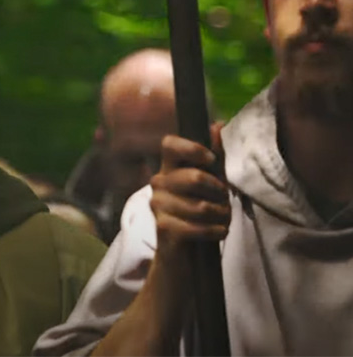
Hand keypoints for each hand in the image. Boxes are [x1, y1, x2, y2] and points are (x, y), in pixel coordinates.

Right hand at [149, 123, 230, 273]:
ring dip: (221, 216)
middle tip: (223, 201)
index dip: (192, 148)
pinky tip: (218, 232)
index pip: (169, 144)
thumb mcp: (211, 182)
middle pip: (194, 177)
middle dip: (219, 192)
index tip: (210, 160)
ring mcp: (158, 205)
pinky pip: (197, 226)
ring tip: (222, 219)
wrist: (185, 256)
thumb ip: (215, 156)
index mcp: (169, 167)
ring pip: (201, 206)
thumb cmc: (200, 213)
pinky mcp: (163, 228)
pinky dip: (215, 231)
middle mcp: (158, 182)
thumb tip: (219, 124)